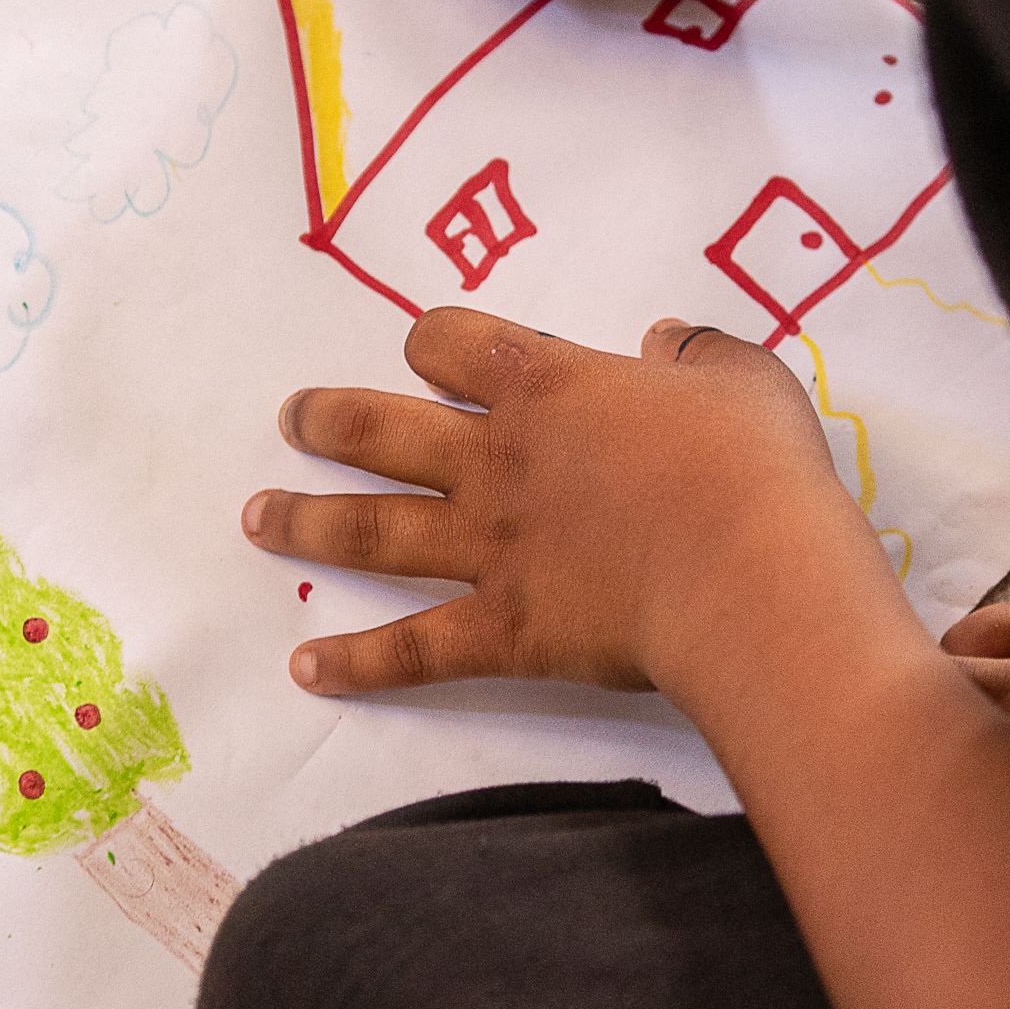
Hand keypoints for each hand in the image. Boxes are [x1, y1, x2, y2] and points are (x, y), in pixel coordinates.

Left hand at [244, 308, 897, 694]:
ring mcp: (489, 548)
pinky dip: (356, 661)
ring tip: (256, 519)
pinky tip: (307, 667)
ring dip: (304, 521)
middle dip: (326, 421)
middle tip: (293, 420)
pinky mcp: (504, 630)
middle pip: (380, 429)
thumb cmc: (753, 468)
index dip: (431, 340)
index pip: (453, 342)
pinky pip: (413, 647)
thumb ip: (698, 354)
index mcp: (547, 386)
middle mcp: (495, 461)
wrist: (749, 573)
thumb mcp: (742, 379)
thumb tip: (668, 341)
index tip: (426, 349)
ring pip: (370, 529)